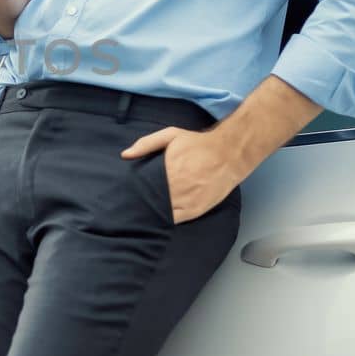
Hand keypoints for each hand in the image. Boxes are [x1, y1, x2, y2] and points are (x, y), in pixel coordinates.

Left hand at [120, 127, 254, 223]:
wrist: (229, 153)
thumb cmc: (198, 144)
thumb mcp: (171, 135)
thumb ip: (146, 144)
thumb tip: (125, 155)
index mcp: (168, 170)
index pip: (143, 188)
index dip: (133, 192)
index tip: (125, 194)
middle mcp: (177, 188)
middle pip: (151, 202)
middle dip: (140, 204)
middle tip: (130, 206)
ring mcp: (187, 201)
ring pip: (162, 213)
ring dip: (151, 213)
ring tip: (141, 214)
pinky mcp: (196, 210)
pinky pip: (176, 220)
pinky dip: (165, 220)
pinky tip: (158, 218)